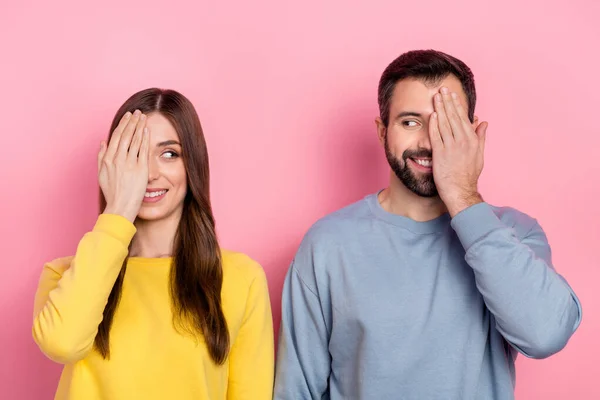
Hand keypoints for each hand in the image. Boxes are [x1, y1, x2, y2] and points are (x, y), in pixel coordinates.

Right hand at [98, 110, 149, 222]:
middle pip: (126, 135)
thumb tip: (103, 142)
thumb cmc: (112, 192)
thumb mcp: (102, 174)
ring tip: (143, 117)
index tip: (128, 116)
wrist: (120, 207)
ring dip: (139, 126)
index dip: (123, 125)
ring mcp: (129, 164)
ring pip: (134, 140)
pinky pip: (143, 150)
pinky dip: (144, 138)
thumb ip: (101, 156)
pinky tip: (147, 130)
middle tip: (137, 112)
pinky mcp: (140, 169)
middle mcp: (118, 159)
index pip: (116, 137)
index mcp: (108, 159)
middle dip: (132, 121)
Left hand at [429, 87, 488, 216]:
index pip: (463, 118)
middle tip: (442, 89)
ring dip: (440, 108)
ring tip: (436, 97)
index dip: (457, 105)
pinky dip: (434, 124)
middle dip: (447, 101)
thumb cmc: (469, 175)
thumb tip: (482, 122)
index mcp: (472, 140)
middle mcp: (462, 141)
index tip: (452, 94)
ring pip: (444, 123)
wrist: (460, 191)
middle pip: (453, 117)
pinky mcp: (440, 153)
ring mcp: (451, 147)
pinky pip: (436, 135)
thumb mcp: (479, 155)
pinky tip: (432, 114)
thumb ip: (480, 137)